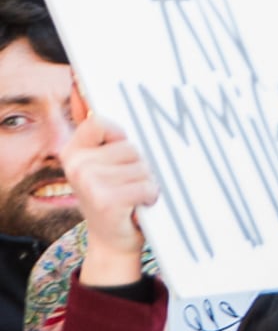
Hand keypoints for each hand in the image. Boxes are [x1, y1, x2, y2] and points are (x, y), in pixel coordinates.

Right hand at [60, 112, 156, 289]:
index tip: (123, 147)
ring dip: (147, 183)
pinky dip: (151, 197)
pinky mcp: (105, 199)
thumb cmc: (117, 196)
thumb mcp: (108, 163)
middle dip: (141, 166)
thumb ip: (105, 134)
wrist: (113, 240)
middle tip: (128, 184)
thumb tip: (85, 90)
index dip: (120, 134)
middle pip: (132, 147)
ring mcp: (88, 181)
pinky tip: (138, 206)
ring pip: (142, 167)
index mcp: (73, 151)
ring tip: (133, 196)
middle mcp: (76, 164)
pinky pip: (146, 186)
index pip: (100, 122)